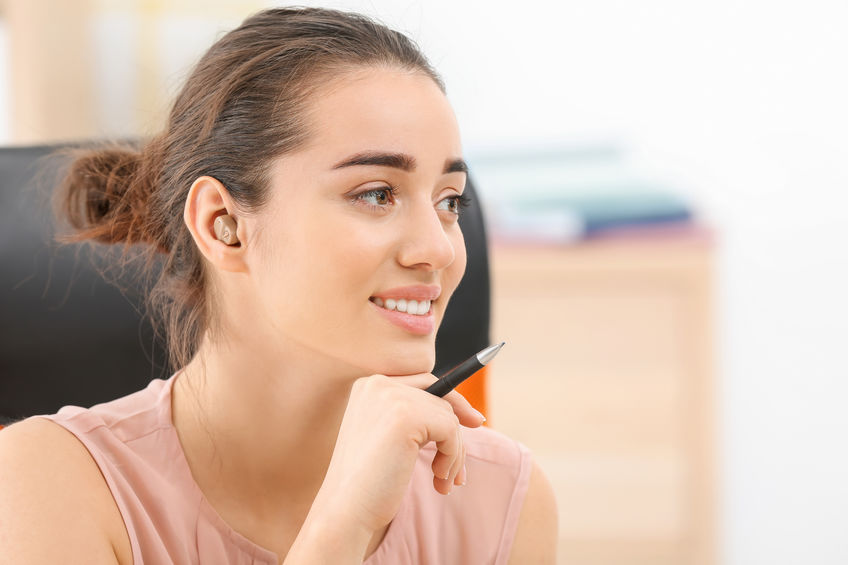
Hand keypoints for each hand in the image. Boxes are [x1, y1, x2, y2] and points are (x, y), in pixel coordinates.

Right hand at [310, 373, 485, 535]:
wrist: (345, 510)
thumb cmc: (368, 484)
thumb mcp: (389, 439)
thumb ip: (417, 418)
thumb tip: (469, 414)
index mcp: (369, 385)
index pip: (425, 381)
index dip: (452, 401)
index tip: (474, 421)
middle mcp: (378, 383)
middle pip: (441, 397)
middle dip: (458, 431)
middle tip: (463, 466)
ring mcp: (391, 396)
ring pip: (449, 417)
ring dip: (454, 453)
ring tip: (442, 481)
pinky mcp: (406, 416)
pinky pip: (451, 430)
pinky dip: (453, 457)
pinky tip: (438, 480)